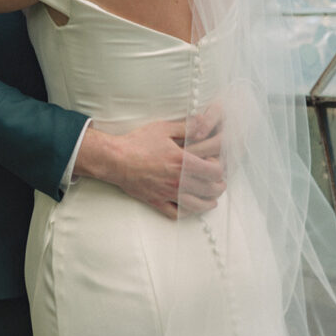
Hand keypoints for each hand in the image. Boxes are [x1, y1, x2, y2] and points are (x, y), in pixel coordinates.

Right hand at [75, 117, 225, 219]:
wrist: (115, 159)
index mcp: (183, 162)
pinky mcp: (157, 202)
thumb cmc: (138, 142)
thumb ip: (186, 126)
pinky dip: (187, 212)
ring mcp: (168, 194)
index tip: (216, 164)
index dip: (220, 168)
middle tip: (219, 183)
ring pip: (197, 206)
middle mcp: (179, 181)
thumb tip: (204, 121)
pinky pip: (177, 214)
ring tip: (212, 199)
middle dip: (218, 187)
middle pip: (210, 190)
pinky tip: (190, 207)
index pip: (214, 171)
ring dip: (208, 203)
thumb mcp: (163, 128)